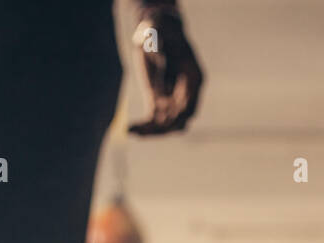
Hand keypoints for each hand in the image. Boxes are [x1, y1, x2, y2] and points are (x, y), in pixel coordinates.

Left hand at [128, 4, 203, 134]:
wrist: (153, 33)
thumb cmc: (158, 30)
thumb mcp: (158, 33)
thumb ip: (159, 44)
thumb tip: (156, 55)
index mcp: (194, 78)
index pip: (190, 103)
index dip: (178, 113)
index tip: (162, 117)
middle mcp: (187, 93)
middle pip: (181, 120)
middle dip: (164, 127)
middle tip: (145, 130)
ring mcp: (174, 100)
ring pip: (168, 126)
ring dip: (153, 131)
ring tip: (133, 131)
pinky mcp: (159, 103)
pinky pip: (155, 122)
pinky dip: (144, 128)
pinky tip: (130, 130)